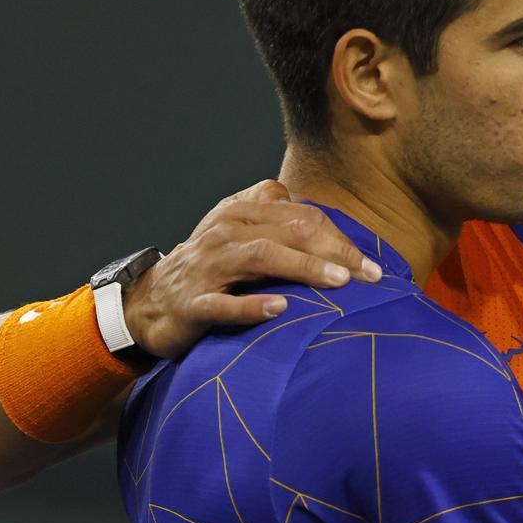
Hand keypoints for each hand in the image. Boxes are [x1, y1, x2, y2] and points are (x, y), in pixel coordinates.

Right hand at [122, 180, 381, 359]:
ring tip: (338, 282)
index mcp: (241, 212)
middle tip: (369, 276)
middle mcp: (226, 232)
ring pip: (261, 257)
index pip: (302, 216)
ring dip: (303, 267)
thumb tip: (328, 224)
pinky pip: (224, 304)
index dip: (340, 238)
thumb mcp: (241, 234)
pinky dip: (252, 306)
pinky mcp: (193, 303)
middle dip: (334, 251)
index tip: (372, 267)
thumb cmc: (210, 269)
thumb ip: (279, 220)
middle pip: (289, 231)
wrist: (150, 302)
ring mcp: (208, 267)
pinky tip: (281, 309)